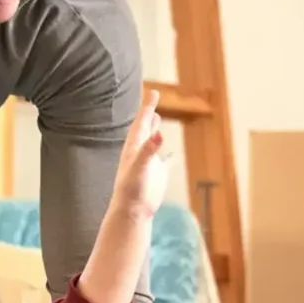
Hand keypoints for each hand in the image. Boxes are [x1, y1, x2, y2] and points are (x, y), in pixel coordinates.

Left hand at [109, 93, 168, 222]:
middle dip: (149, 113)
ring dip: (154, 129)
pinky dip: (167, 154)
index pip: (142, 122)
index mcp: (134, 147)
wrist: (133, 210)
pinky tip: (170, 152)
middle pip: (145, 127)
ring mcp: (149, 162)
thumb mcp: (140, 167)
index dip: (147, 107)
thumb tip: (159, 134)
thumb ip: (149, 150)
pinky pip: (164, 160)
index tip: (154, 92)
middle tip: (153, 97)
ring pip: (151, 141)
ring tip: (157, 117)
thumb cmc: (132, 189)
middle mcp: (141, 152)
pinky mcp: (157, 174)